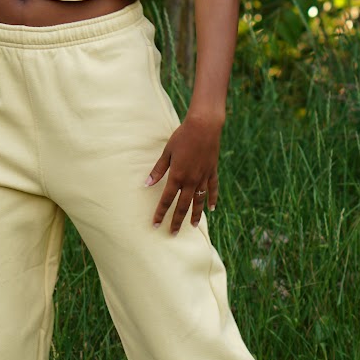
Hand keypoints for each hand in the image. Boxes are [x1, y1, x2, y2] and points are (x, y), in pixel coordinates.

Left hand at [146, 115, 220, 233]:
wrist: (204, 126)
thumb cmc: (182, 137)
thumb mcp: (167, 153)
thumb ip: (158, 170)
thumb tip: (147, 184)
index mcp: (177, 176)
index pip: (167, 200)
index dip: (160, 213)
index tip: (156, 224)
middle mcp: (191, 181)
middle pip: (183, 206)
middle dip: (176, 220)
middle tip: (172, 233)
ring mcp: (203, 177)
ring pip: (199, 201)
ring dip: (195, 215)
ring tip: (192, 226)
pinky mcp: (212, 172)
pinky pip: (212, 190)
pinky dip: (212, 199)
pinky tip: (212, 209)